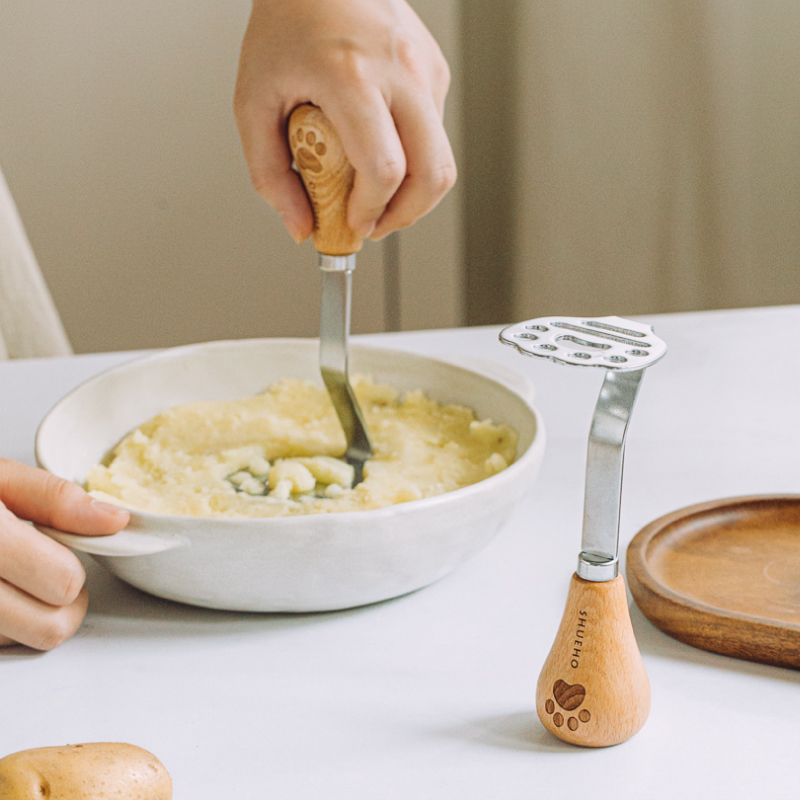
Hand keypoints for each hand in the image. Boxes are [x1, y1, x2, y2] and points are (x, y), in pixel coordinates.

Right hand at [0, 460, 128, 649]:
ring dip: (26, 616)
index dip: (70, 566)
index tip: (57, 550)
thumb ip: (54, 499)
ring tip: (7, 576)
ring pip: (19, 643)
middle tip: (45, 572)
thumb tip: (114, 520)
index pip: (64, 583)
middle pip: (50, 628)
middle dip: (60, 601)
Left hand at [234, 0, 455, 241]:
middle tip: (376, 225)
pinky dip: (414, 159)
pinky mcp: (435, 71)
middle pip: (432, 173)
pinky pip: (436, 135)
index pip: (384, 169)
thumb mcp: (253, 101)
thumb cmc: (284, 25)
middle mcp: (399, 70)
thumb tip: (301, 227)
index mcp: (351, 76)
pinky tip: (382, 150)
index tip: (353, 225)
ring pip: (442, 160)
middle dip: (405, 216)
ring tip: (378, 199)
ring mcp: (425, 69)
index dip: (372, 211)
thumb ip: (269, 173)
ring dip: (414, 194)